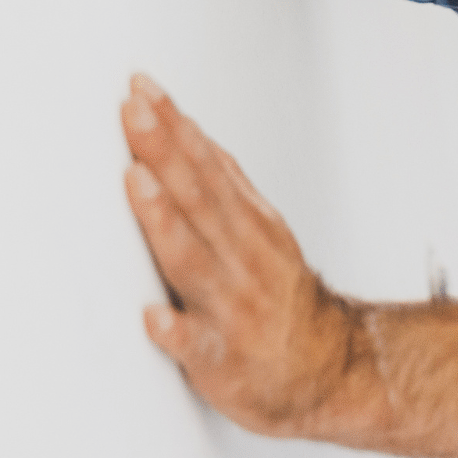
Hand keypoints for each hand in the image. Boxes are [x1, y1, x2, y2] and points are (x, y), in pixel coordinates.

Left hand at [118, 74, 374, 439]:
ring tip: (136, 182)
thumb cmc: (276, 296)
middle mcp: (239, 258)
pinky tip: (152, 318)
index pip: (205, 164)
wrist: (325, 368)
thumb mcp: (259, 227)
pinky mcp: (220, 359)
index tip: (142, 89)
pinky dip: (175, 331)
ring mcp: (230, 307)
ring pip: (194, 259)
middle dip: (163, 152)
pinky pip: (197, 346)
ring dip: (164, 220)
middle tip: (133, 112)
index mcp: (245, 224)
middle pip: (197, 197)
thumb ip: (219, 182)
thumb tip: (180, 126)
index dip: (173, 126)